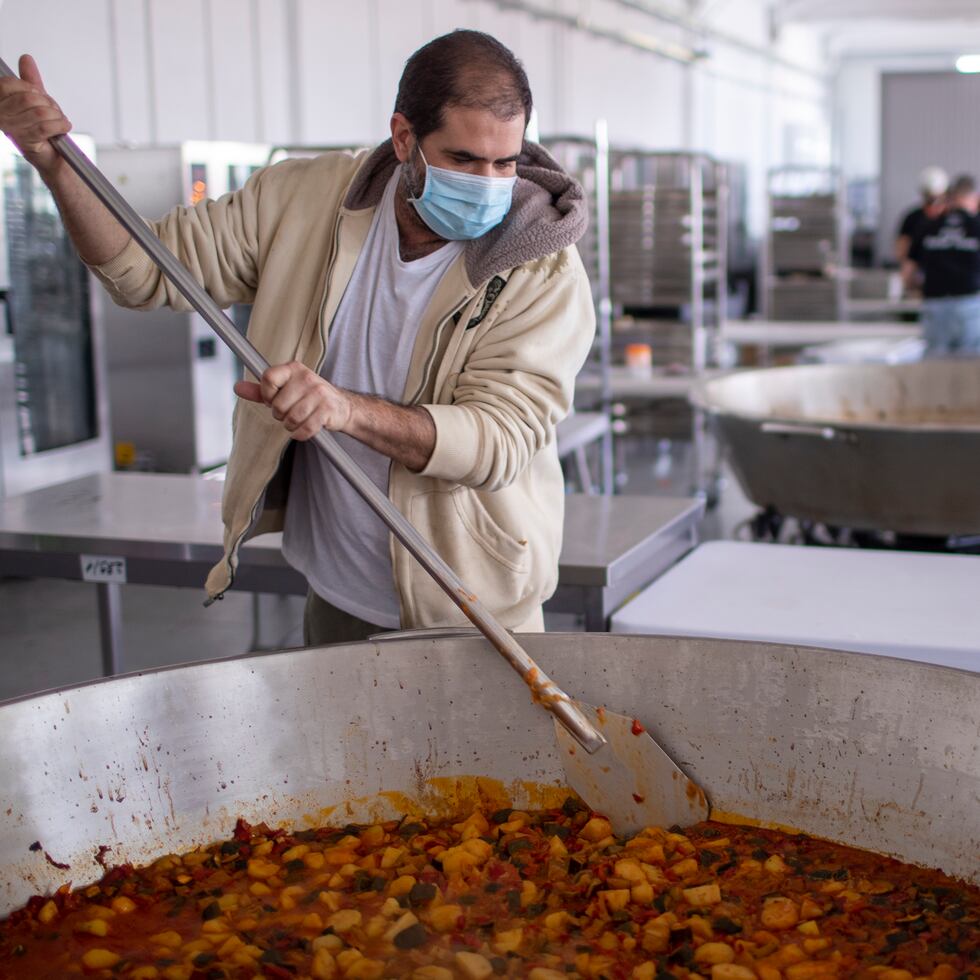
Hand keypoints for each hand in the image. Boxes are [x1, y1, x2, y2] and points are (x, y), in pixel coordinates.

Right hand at [0, 56, 70, 175]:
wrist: (53, 157)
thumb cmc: (44, 129)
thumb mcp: (37, 100)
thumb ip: (30, 80)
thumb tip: (26, 58)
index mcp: (0, 103)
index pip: (8, 85)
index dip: (28, 87)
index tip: (39, 95)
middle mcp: (2, 117)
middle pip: (27, 98)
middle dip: (47, 103)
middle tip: (53, 112)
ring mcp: (13, 131)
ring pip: (40, 112)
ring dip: (56, 115)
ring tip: (58, 121)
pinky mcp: (27, 143)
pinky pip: (46, 127)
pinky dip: (61, 124)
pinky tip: (64, 126)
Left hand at [234, 361, 352, 440]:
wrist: (342, 407)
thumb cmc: (309, 398)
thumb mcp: (286, 390)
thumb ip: (261, 390)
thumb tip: (237, 387)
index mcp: (293, 369)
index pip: (268, 378)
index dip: (266, 394)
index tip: (272, 400)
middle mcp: (307, 378)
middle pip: (278, 404)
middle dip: (280, 415)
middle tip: (289, 413)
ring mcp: (319, 393)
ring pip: (291, 418)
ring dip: (291, 426)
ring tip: (298, 421)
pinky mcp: (327, 410)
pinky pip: (305, 428)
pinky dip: (301, 434)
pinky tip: (303, 430)